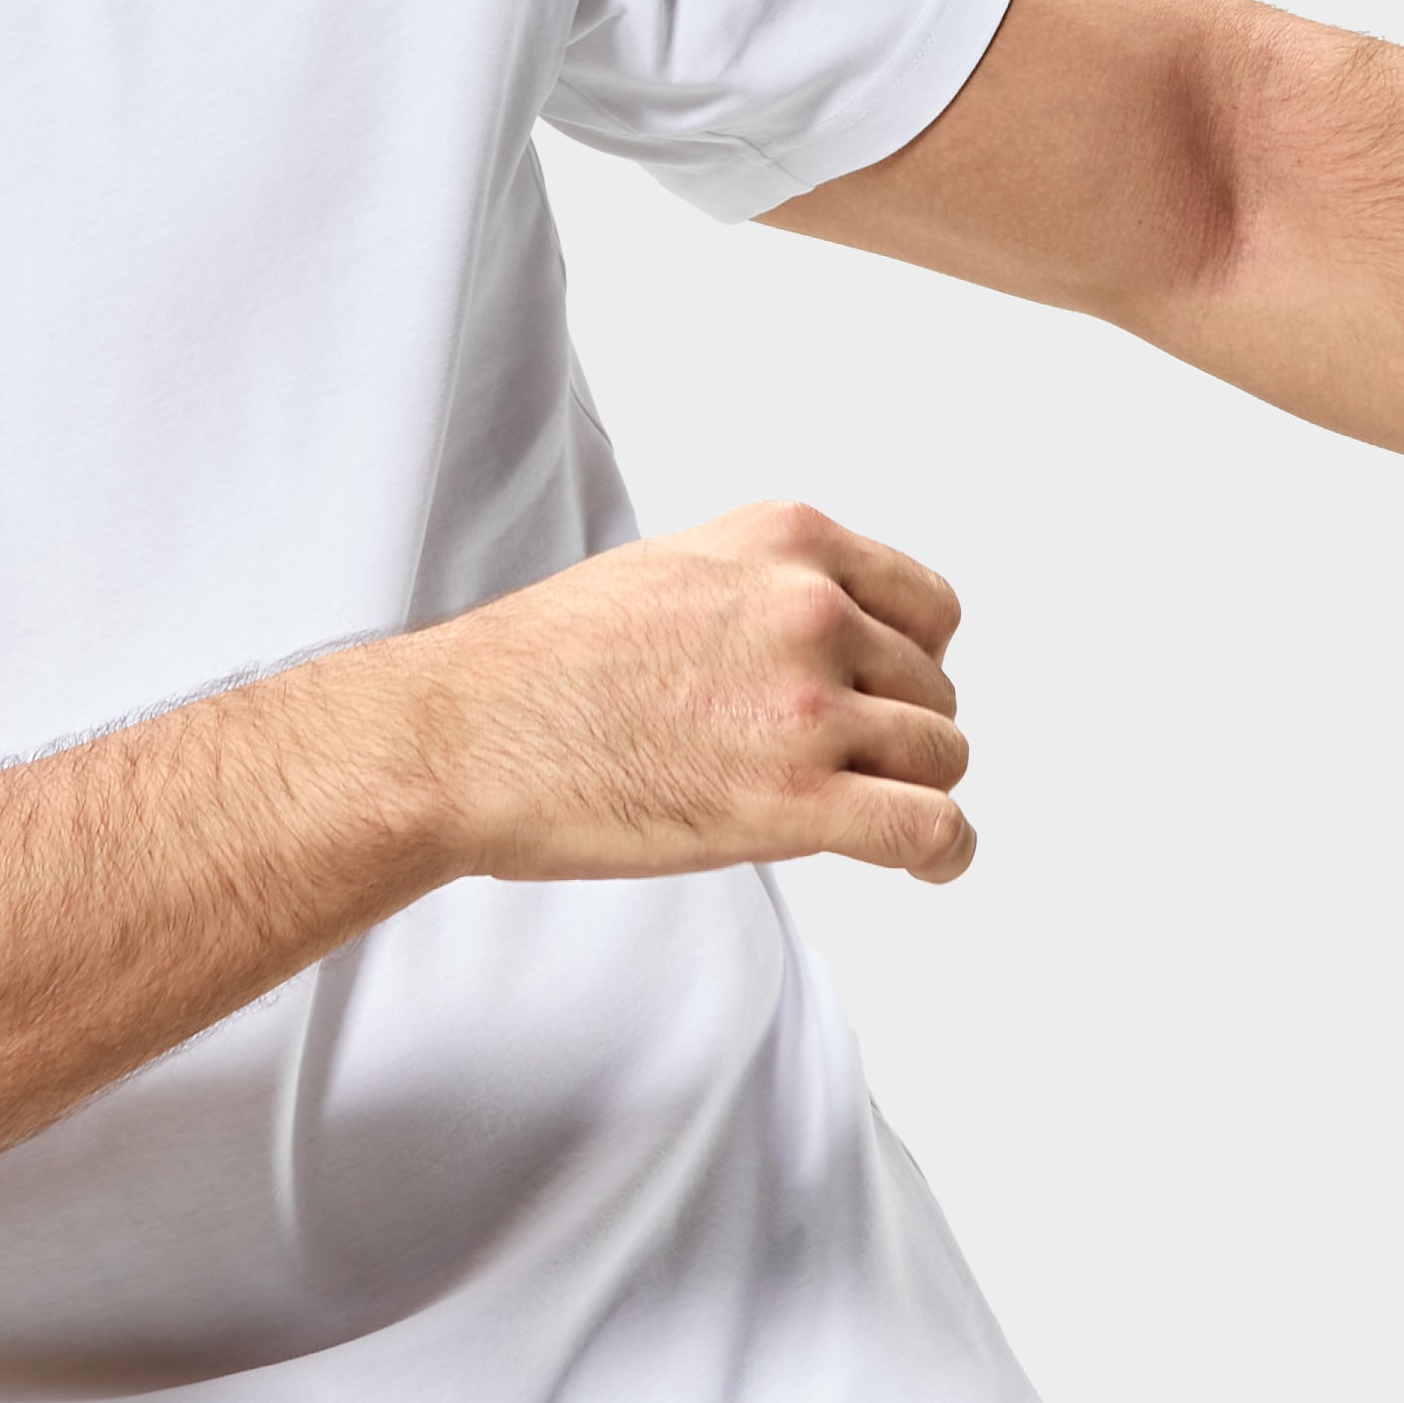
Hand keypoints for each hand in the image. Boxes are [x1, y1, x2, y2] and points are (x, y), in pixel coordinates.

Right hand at [401, 502, 973, 885]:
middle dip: (898, 735)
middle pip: (935, 688)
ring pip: (941, 757)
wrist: (460, 738)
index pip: (928, 605)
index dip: (913, 663)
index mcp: (780, 540)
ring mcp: (805, 704)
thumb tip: (827, 648)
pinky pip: (933, 827)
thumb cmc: (536, 668)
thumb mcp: (668, 571)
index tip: (879, 700)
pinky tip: (924, 862)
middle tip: (835, 770)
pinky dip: (943, 852)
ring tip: (870, 820)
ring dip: (913, 792)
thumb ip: (761, 591)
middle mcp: (807, 608)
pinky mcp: (795, 799)